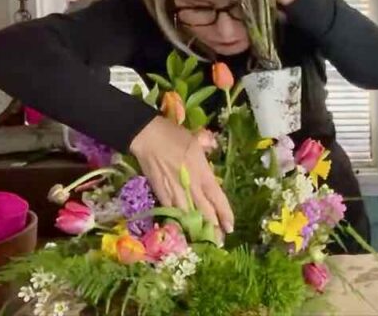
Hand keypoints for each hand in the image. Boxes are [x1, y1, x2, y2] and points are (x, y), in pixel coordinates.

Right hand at [129, 116, 233, 235]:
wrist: (147, 136)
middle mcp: (191, 184)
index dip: (224, 213)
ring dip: (196, 228)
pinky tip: (181, 231)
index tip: (230, 227)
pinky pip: (171, 210)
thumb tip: (212, 152)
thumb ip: (206, 151)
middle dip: (213, 227)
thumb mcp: (196, 142)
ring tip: (203, 241)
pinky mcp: (160, 192)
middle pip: (204, 210)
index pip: (217, 197)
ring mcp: (174, 190)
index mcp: (202, 172)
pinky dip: (177, 221)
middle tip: (220, 242)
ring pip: (188, 214)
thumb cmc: (173, 135)